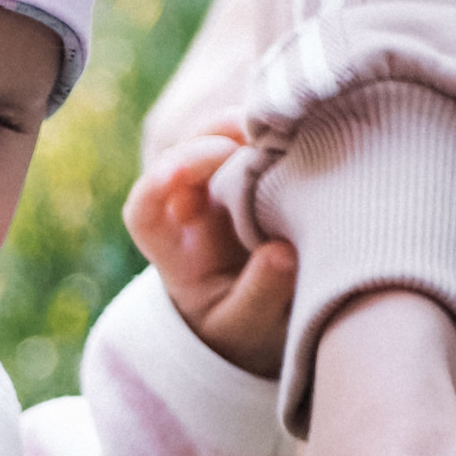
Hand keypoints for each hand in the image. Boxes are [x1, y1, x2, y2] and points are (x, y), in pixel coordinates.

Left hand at [125, 124, 295, 379]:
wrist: (262, 321)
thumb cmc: (245, 328)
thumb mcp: (248, 326)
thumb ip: (260, 296)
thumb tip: (282, 254)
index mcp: (174, 251)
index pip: (144, 211)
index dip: (154, 184)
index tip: (178, 172)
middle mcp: (192, 209)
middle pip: (181, 158)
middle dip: (211, 142)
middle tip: (256, 142)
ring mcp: (222, 188)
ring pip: (218, 137)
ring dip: (247, 127)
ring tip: (289, 132)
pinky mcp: (257, 173)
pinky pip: (259, 139)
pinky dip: (279, 130)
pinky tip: (310, 130)